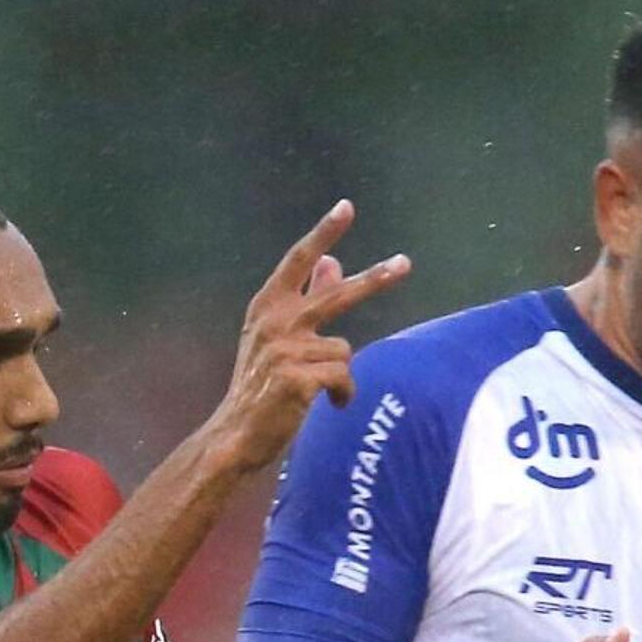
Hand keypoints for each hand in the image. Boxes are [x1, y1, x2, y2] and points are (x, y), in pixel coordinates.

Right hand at [207, 200, 411, 475]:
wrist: (236, 434)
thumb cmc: (261, 385)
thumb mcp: (279, 337)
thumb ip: (307, 298)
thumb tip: (333, 262)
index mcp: (267, 307)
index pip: (298, 260)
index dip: (323, 233)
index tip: (346, 207)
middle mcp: (274, 322)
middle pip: (336, 295)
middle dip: (374, 279)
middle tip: (405, 264)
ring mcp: (285, 350)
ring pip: (343, 349)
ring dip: (341, 373)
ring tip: (324, 391)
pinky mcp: (297, 379)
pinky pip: (343, 378)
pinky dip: (343, 394)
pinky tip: (330, 404)